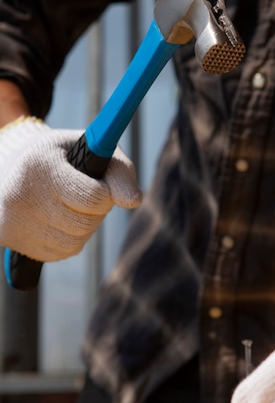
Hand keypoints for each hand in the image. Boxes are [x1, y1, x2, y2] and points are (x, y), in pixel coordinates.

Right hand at [0, 117, 140, 260]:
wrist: (10, 167)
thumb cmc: (64, 157)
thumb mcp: (93, 150)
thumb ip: (120, 171)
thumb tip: (134, 201)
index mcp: (41, 164)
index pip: (94, 198)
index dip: (106, 194)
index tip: (100, 184)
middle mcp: (22, 194)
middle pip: (85, 223)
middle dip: (95, 211)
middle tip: (84, 193)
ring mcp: (14, 221)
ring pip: (74, 242)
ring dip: (83, 228)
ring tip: (70, 205)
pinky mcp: (12, 240)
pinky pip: (61, 252)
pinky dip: (68, 239)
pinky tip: (56, 219)